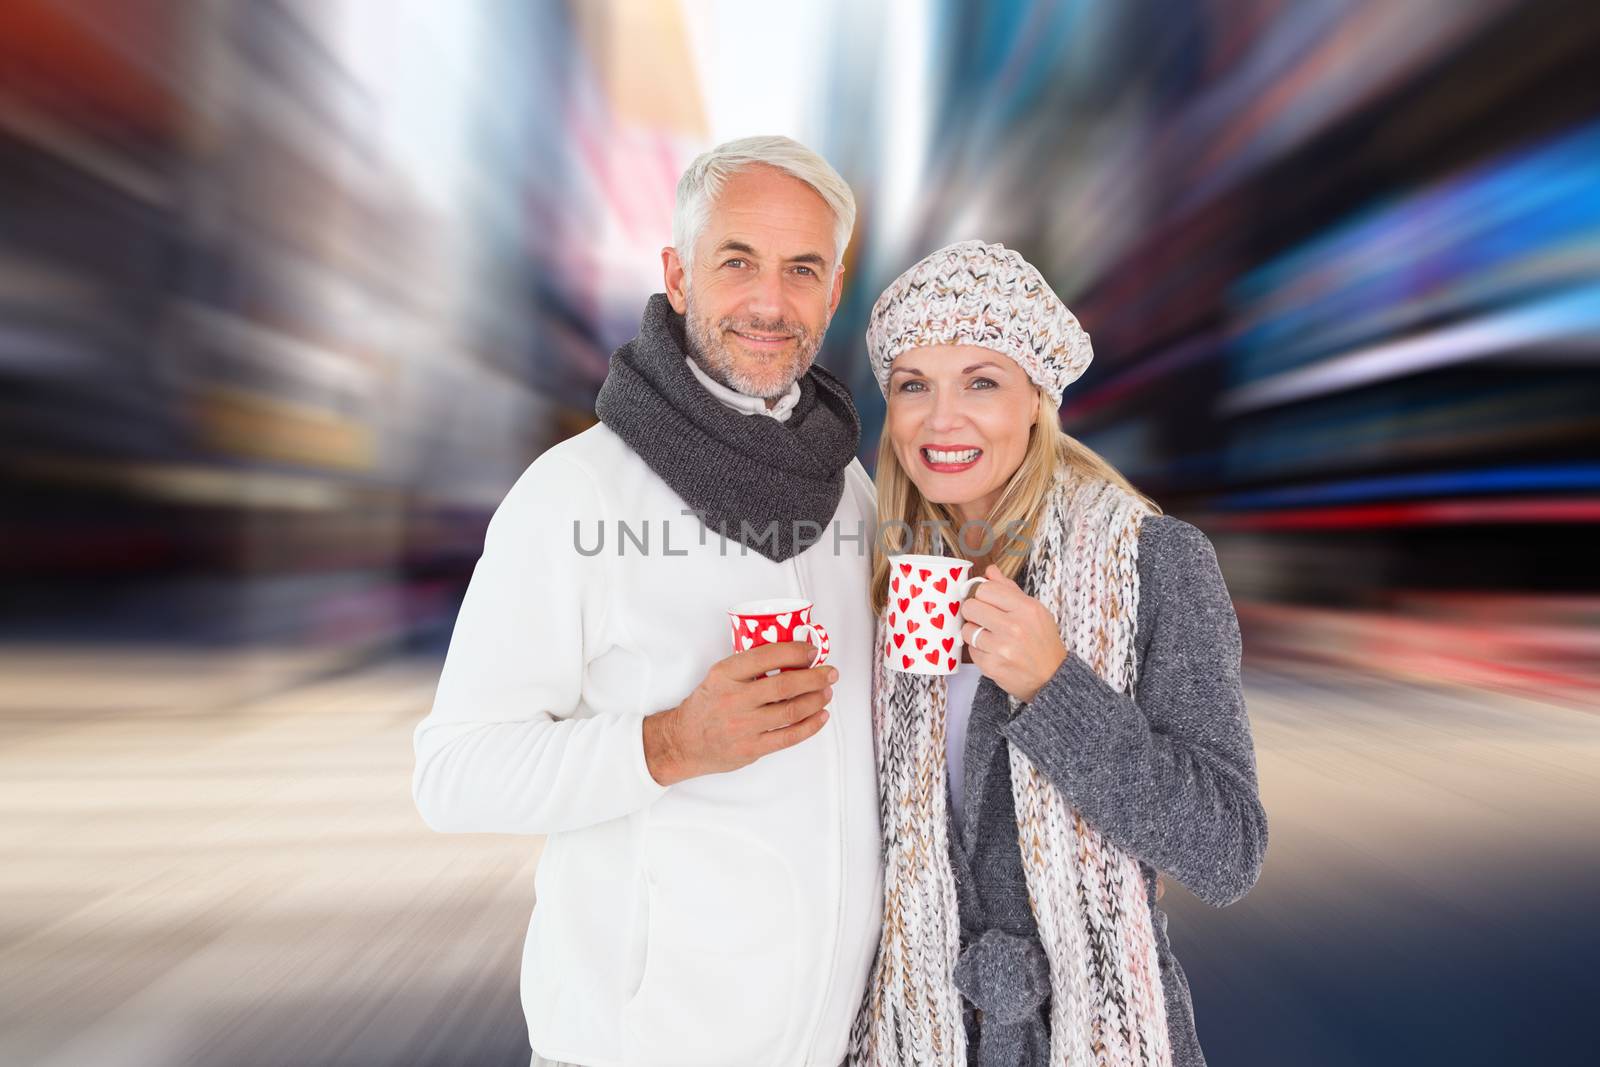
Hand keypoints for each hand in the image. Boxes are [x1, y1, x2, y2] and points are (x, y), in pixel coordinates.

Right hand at [643, 642, 835, 785]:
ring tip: (826, 692)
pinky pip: (789, 737)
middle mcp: (734, 699)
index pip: (767, 656)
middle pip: (785, 685)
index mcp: (725, 674)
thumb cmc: (707, 705)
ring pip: (791, 711)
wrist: (684, 741)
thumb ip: (749, 667)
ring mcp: (744, 726)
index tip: (812, 651)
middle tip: (830, 673)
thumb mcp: (719, 676)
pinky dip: (810, 725)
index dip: (795, 652)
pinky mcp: (752, 748)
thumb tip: (793, 657)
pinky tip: (820, 716)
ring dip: (815, 700)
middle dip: (814, 677)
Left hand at [958, 565, 1067, 703]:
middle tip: (983, 618)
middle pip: (971, 606)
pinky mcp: (992, 666)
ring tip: (989, 636)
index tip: (985, 601)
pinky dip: (978, 650)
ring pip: (967, 629)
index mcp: (1026, 608)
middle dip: (974, 611)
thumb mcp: (1034, 611)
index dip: (982, 594)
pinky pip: (971, 651)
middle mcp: (1014, 627)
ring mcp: (1002, 648)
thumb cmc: (1042, 641)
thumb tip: (989, 570)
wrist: (1052, 677)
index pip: (986, 589)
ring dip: (974, 632)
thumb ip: (1009, 589)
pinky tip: (992, 652)